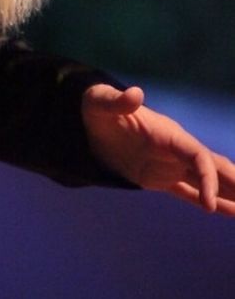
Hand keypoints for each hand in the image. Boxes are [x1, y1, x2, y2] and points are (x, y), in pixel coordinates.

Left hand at [82, 83, 234, 215]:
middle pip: (214, 167)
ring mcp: (170, 164)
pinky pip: (190, 193)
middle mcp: (176, 149)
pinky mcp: (159, 178)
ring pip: (208, 181)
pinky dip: (210, 202)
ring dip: (229, 193)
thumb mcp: (101, 103)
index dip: (208, 178)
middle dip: (234, 181)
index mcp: (168, 133)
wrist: (86, 123)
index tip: (208, 205)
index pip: (198, 156)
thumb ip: (118, 101)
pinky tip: (228, 212)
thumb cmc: (96, 108)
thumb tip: (135, 94)